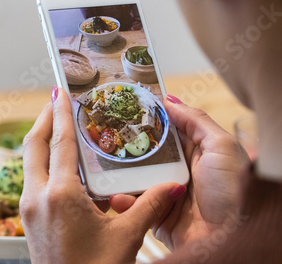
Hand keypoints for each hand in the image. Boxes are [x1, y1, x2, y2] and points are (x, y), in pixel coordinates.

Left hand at [20, 87, 186, 263]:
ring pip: (30, 162)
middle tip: (57, 102)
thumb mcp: (125, 238)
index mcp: (60, 195)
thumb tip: (173, 185)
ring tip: (60, 128)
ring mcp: (29, 208)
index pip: (61, 143)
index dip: (62, 115)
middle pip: (34, 146)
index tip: (59, 92)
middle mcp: (37, 196)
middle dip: (45, 120)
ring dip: (43, 142)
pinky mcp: (28, 219)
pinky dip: (44, 163)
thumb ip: (149, 206)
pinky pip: (33, 179)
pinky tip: (61, 166)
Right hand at [110, 95, 249, 249]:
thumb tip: (170, 99)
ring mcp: (165, 193)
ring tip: (104, 168)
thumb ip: (195, 121)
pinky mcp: (156, 215)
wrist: (229, 237)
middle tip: (105, 139)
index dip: (146, 121)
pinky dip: (124, 201)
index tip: (124, 110)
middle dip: (126, 148)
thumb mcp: (221, 146)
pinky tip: (116, 194)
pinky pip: (135, 205)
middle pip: (146, 154)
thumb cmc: (233, 190)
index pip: (165, 131)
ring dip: (120, 175)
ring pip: (136, 179)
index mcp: (194, 152)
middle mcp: (178, 171)